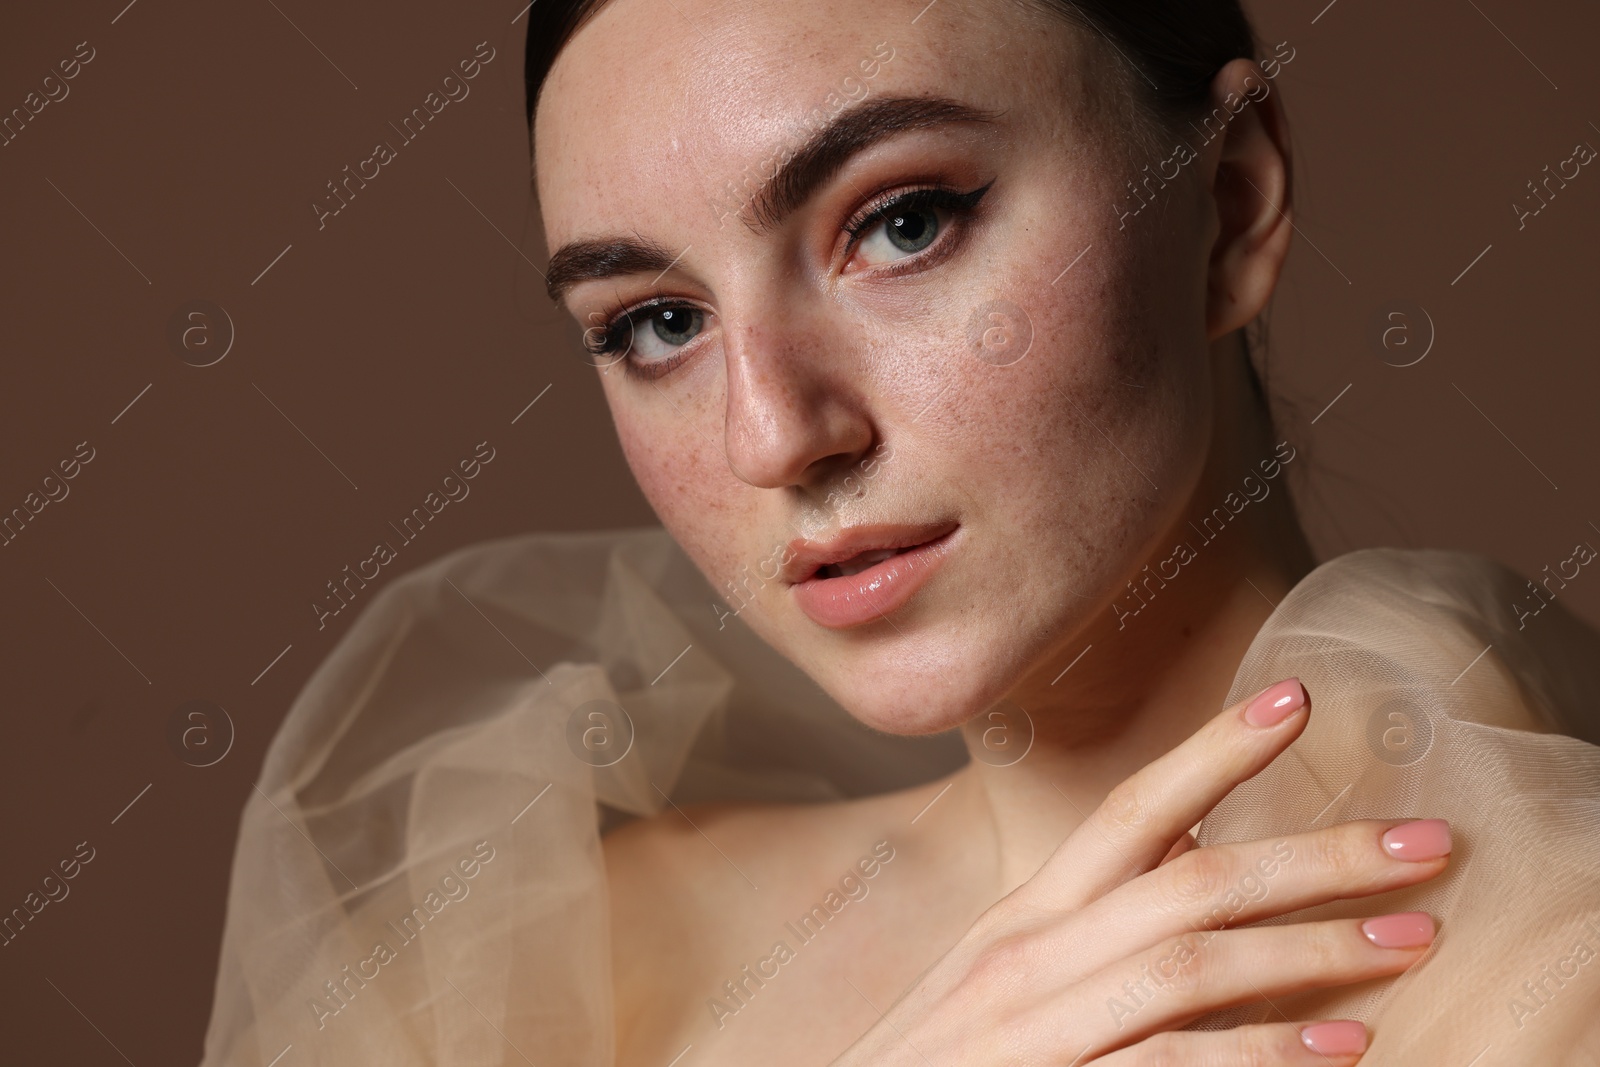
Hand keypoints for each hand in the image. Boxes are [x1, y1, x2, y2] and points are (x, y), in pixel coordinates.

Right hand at [831, 679, 1450, 1064]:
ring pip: (1191, 959)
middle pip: (1190, 876)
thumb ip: (1089, 921)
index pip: (1132, 809)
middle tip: (1429, 843)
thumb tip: (1194, 850)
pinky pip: (1168, 1066)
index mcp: (1025, 917)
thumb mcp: (1004, 983)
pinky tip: (1341, 1049)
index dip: (1217, 750)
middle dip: (1317, 854)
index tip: (1300, 699)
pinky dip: (1261, 1055)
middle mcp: (1028, 953)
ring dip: (1314, 948)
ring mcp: (1035, 1025)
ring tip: (1411, 942)